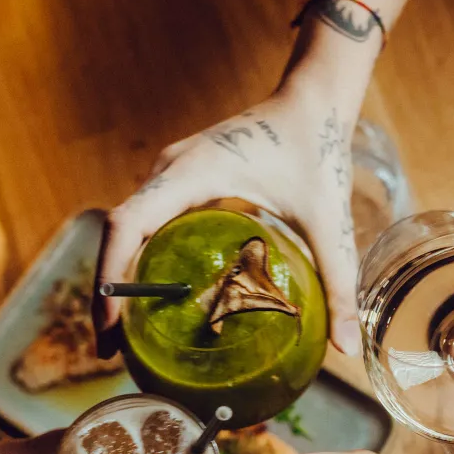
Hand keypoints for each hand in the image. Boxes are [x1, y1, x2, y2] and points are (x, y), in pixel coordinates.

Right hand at [97, 83, 361, 352]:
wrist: (313, 102)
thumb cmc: (317, 150)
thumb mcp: (330, 221)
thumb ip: (337, 281)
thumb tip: (347, 346)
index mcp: (191, 174)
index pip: (127, 225)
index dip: (110, 276)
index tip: (110, 325)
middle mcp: (169, 173)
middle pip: (116, 236)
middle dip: (107, 292)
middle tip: (110, 350)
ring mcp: (169, 176)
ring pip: (125, 231)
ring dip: (117, 278)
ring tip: (122, 335)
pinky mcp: (178, 183)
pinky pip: (144, 225)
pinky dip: (137, 262)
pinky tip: (151, 300)